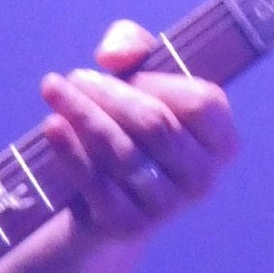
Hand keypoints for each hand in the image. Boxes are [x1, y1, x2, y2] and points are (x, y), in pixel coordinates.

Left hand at [39, 19, 237, 239]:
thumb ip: (133, 46)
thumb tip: (114, 56)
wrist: (102, 202)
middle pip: (154, 124)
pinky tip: (52, 125)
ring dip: (82, 114)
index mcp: (222, 141)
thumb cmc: (128, 125)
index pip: (200, 103)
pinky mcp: (129, 226)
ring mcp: (168, 207)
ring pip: (121, 151)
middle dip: (107, 93)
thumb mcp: (138, 77)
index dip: (155, 81)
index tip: (117, 69)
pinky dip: (70, 151)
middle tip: (71, 77)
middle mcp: (203, 178)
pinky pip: (96, 182)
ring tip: (52, 89)